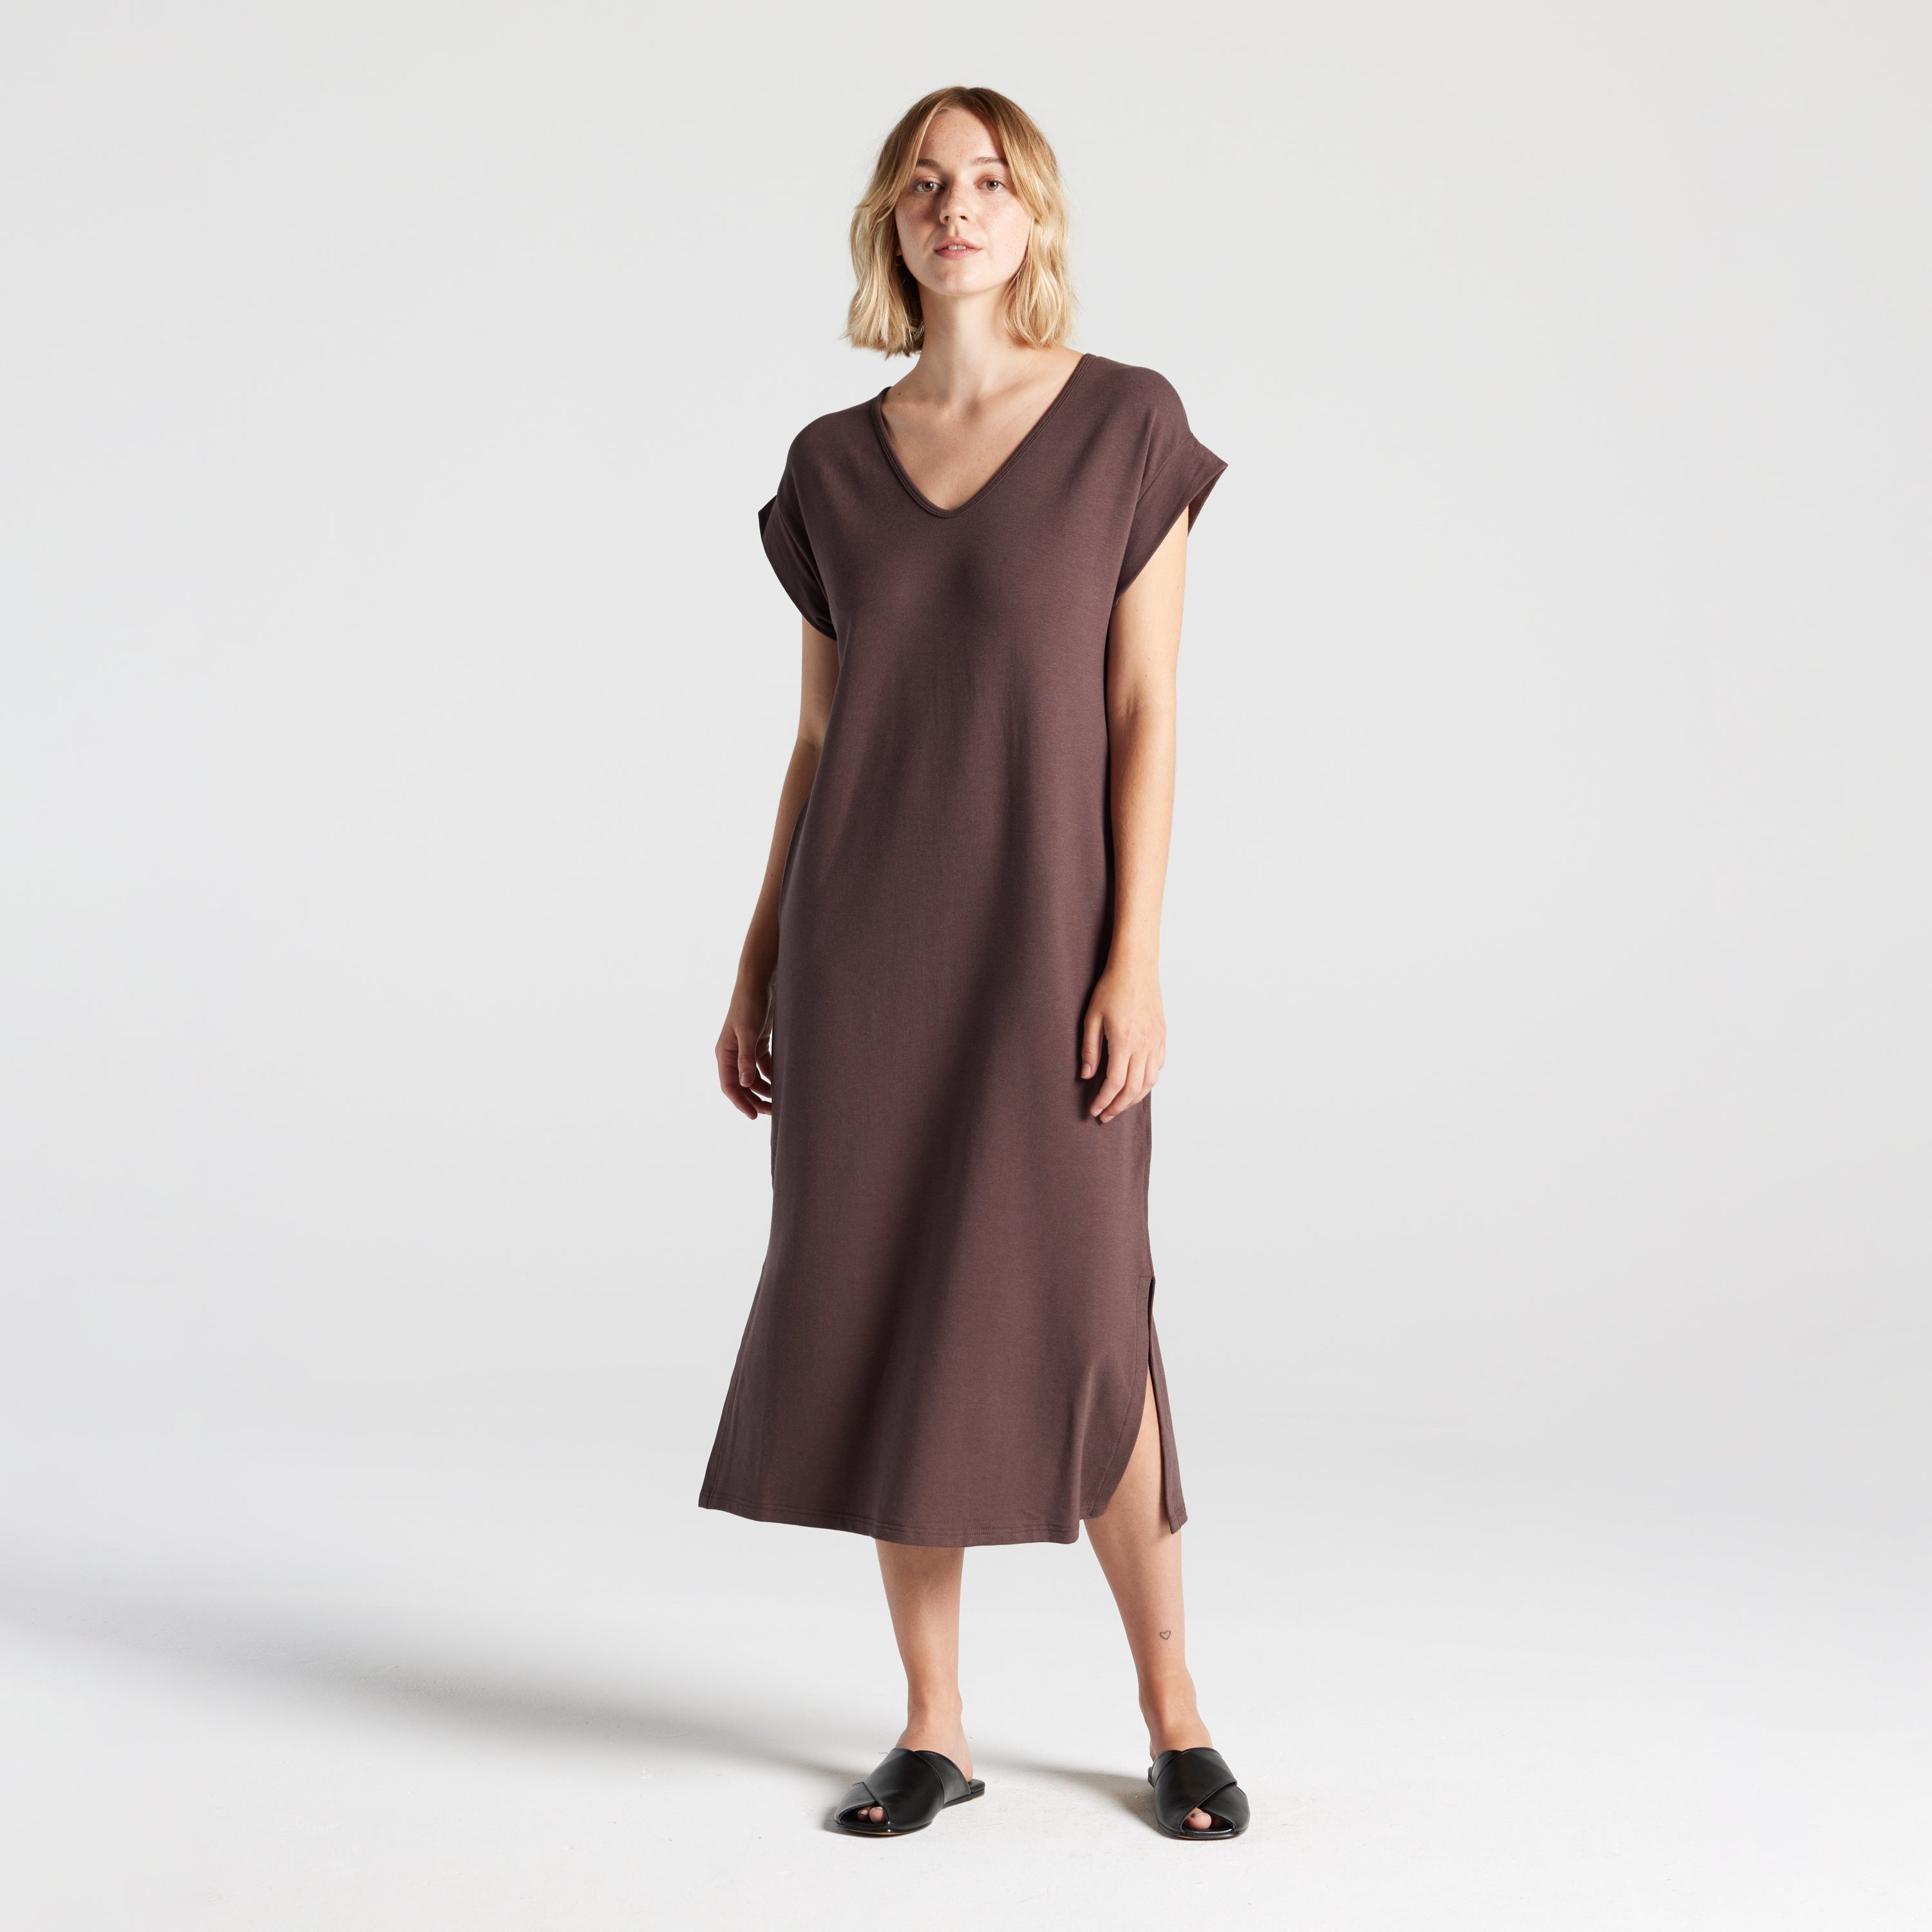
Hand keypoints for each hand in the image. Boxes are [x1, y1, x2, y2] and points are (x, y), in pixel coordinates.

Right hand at [716, 971, 773, 1118]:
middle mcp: (733, 1054)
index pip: (730, 1086)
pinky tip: (783, 1082)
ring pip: (753, 1077)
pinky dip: (771, 1075)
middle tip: (772, 1113)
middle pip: (742, 1085)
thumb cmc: (750, 1004)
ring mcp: (745, 1049)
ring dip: (764, 1090)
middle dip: (754, 1100)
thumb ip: (747, 1059)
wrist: (759, 982)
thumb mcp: (748, 1032)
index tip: (754, 1116)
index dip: (740, 1102)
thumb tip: (747, 1084)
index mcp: (724, 1053)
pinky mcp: (757, 1043)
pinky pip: (763, 1066)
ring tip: (780, 1101)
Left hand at [1080, 959, 1165, 1122]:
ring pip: (1150, 1081)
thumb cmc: (1111, 989)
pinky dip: (1148, 1081)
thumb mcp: (1091, 1018)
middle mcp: (1143, 1045)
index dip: (1104, 1100)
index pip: (1115, 1083)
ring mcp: (1156, 1041)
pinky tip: (1138, 1084)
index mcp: (1124, 1041)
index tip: (1094, 1110)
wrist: (1136, 969)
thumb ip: (1090, 1049)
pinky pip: (1159, 1067)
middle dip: (1118, 1106)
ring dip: (1135, 1098)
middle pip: (1133, 1088)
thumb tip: (1087, 1075)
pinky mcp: (1162, 1036)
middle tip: (1106, 1116)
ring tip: (1121, 1105)